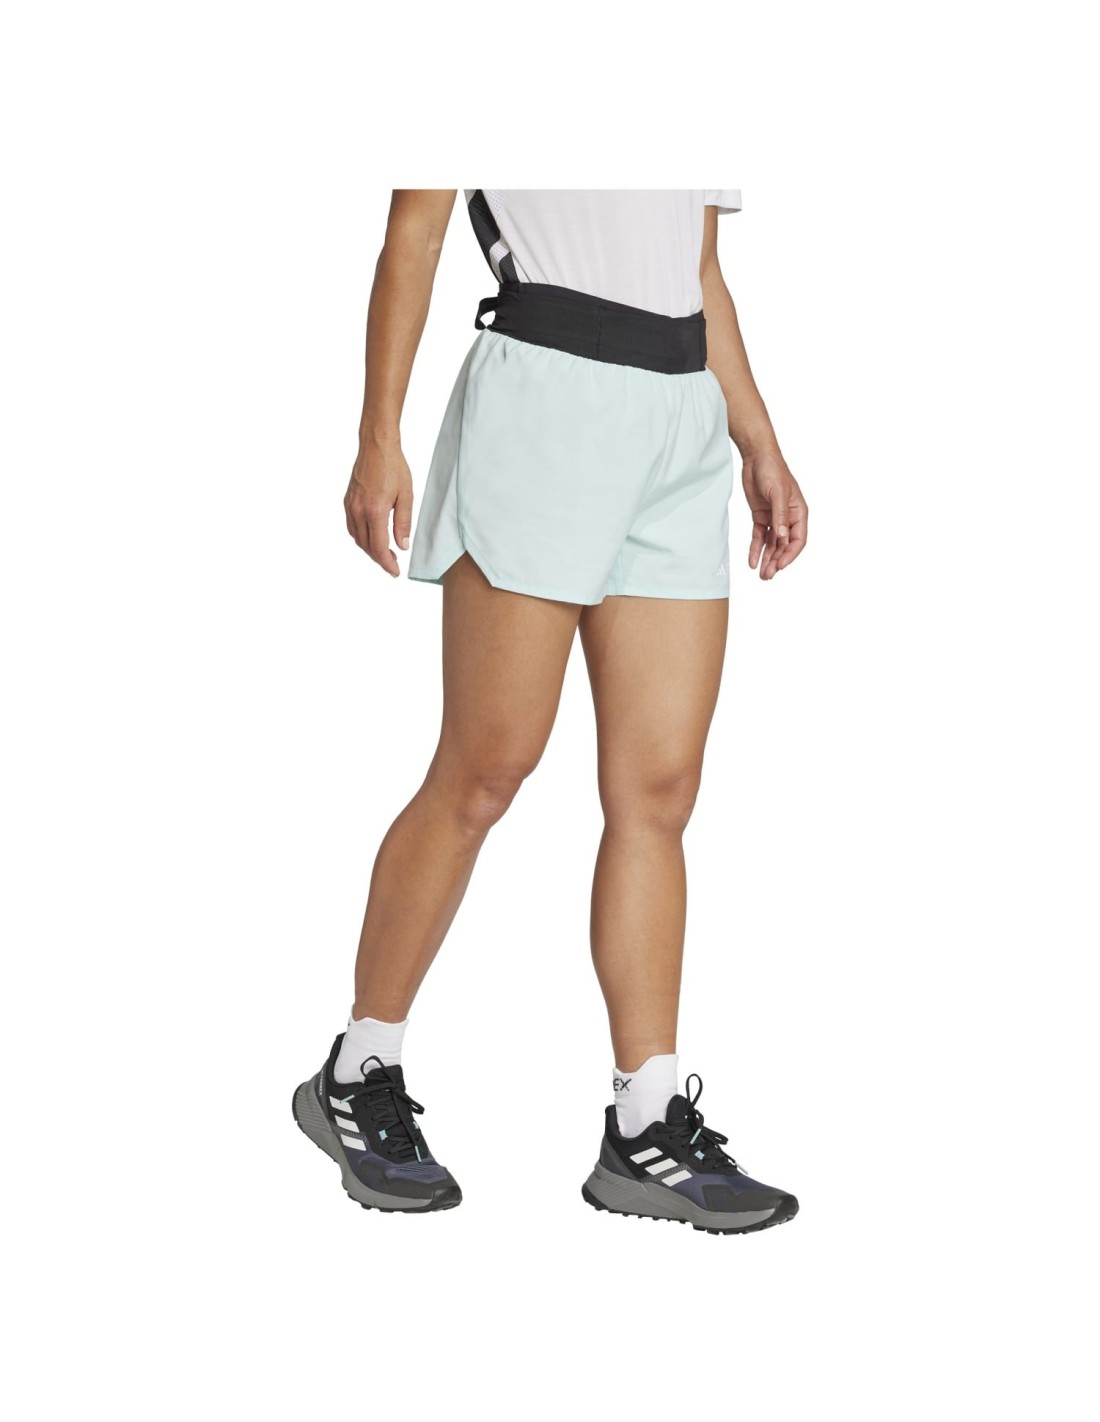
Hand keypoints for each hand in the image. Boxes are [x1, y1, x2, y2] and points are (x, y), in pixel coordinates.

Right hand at [343, 440, 413, 577]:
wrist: (376, 446)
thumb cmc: (394, 467)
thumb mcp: (406, 496)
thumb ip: (403, 523)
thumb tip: (402, 546)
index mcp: (375, 511)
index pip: (379, 547)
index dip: (387, 563)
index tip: (395, 572)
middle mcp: (359, 511)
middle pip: (366, 546)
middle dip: (379, 559)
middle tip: (393, 564)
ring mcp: (350, 506)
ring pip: (357, 538)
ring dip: (370, 549)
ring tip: (385, 553)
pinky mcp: (347, 501)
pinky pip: (352, 527)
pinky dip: (361, 537)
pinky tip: (372, 537)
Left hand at [742, 446, 807, 580]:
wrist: (756, 457)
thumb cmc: (773, 470)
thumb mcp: (778, 493)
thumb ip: (779, 516)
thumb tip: (782, 537)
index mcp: (799, 512)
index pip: (798, 540)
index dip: (790, 554)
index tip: (780, 565)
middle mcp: (788, 518)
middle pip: (784, 545)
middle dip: (776, 561)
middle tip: (767, 576)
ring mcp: (774, 518)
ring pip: (772, 544)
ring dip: (767, 559)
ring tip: (761, 575)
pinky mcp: (761, 516)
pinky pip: (759, 537)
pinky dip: (756, 549)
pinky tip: (752, 561)